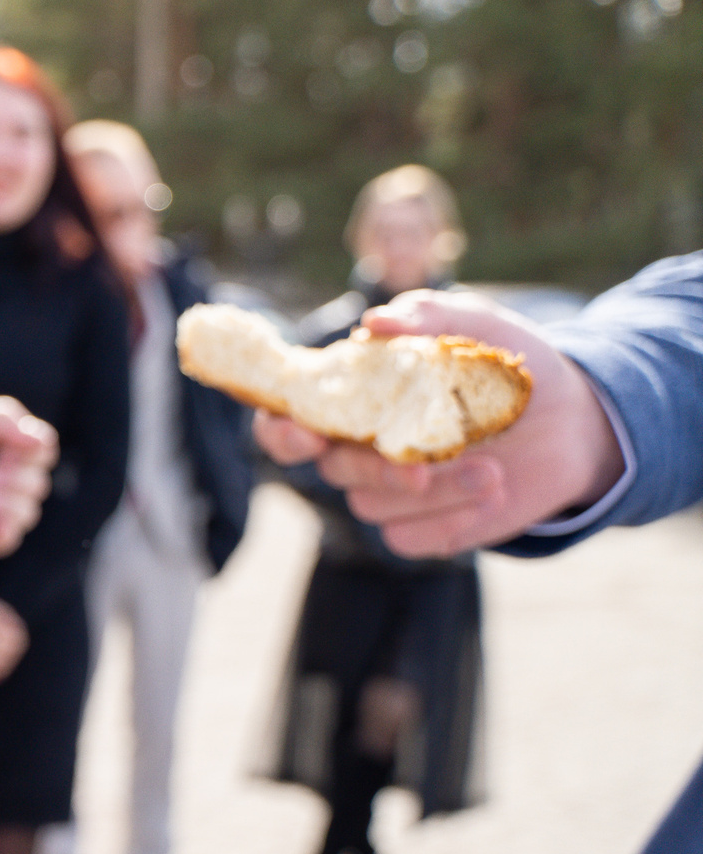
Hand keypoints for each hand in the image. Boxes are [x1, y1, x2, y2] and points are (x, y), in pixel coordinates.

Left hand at [0, 397, 56, 556]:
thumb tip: (39, 440)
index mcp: (3, 446)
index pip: (43, 449)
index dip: (28, 451)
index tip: (1, 451)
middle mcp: (6, 478)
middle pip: (37, 483)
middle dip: (7, 479)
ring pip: (28, 511)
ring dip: (1, 503)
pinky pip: (11, 537)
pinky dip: (1, 530)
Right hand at [252, 292, 624, 555]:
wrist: (572, 415)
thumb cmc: (505, 363)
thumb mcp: (473, 324)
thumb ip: (423, 314)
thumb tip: (372, 323)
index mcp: (355, 397)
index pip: (288, 418)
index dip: (281, 430)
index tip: (309, 432)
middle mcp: (360, 446)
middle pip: (332, 469)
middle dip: (373, 471)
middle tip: (423, 471)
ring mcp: (388, 489)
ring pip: (373, 505)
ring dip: (435, 494)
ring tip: (496, 472)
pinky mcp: (423, 524)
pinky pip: (407, 539)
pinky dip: (448, 522)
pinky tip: (493, 496)